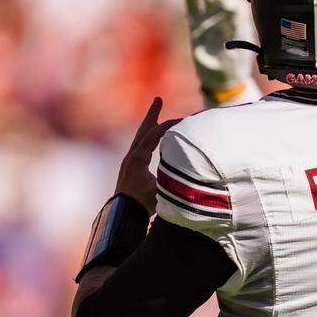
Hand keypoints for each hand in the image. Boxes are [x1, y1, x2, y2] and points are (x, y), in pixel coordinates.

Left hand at [116, 97, 180, 212]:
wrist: (121, 217)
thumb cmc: (142, 205)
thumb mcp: (161, 190)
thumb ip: (175, 178)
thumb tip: (195, 170)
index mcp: (138, 159)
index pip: (154, 135)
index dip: (169, 125)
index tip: (184, 120)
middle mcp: (131, 157)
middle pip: (143, 130)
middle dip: (152, 114)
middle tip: (158, 99)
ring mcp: (128, 162)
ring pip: (140, 138)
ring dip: (149, 125)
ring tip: (156, 115)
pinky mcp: (130, 169)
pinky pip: (140, 147)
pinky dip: (148, 138)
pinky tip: (154, 140)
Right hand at [186, 0, 255, 94]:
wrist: (222, 80)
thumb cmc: (233, 68)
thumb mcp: (237, 54)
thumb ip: (235, 33)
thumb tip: (235, 15)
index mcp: (240, 26)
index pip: (239, 8)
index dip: (235, 3)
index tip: (231, 5)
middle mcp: (225, 22)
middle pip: (225, 0)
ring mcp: (210, 23)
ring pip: (209, 2)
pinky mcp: (196, 27)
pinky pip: (193, 10)